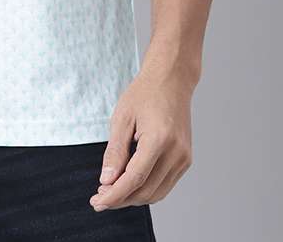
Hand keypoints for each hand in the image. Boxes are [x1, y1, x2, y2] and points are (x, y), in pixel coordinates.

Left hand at [89, 65, 193, 212]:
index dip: (114, 195)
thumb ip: (115, 152)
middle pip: (146, 191)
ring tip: (111, 191)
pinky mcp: (185, 160)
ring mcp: (184, 158)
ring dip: (133, 198)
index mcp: (159, 139)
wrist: (171, 80)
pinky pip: (164, 185)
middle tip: (99, 197)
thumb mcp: (122, 117)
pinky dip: (146, 189)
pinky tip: (129, 183)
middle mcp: (176, 153)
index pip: (134, 179)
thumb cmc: (144, 93)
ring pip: (156, 193)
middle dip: (121, 199)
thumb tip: (106, 181)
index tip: (96, 202)